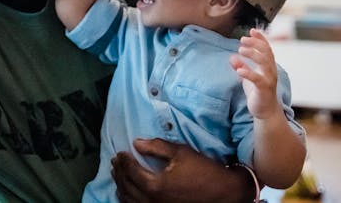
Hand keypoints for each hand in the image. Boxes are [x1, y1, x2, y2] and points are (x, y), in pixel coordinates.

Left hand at [111, 138, 254, 202]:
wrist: (224, 193)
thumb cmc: (204, 171)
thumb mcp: (181, 153)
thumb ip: (156, 147)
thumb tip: (136, 143)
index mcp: (156, 185)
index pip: (132, 171)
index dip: (124, 161)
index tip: (120, 152)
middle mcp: (153, 202)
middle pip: (128, 187)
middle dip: (119, 173)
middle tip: (116, 162)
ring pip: (130, 201)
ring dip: (121, 187)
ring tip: (118, 176)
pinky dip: (129, 201)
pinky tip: (128, 194)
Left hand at [229, 28, 280, 119]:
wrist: (265, 112)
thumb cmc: (258, 92)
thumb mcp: (247, 77)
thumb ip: (241, 67)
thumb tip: (232, 58)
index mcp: (268, 66)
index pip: (267, 48)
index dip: (261, 39)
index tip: (252, 31)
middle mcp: (271, 71)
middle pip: (267, 52)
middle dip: (255, 44)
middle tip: (242, 40)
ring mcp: (269, 80)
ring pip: (265, 63)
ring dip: (252, 54)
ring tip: (240, 50)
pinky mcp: (264, 89)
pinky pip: (258, 79)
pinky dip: (249, 73)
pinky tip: (239, 70)